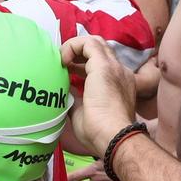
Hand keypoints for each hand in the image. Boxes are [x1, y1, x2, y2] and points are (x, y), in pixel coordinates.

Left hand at [64, 34, 136, 150]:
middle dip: (78, 51)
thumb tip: (64, 90)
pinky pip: (88, 43)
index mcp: (118, 84)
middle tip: (62, 63)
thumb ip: (76, 99)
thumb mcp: (83, 113)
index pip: (101, 63)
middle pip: (99, 48)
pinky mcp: (104, 67)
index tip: (67, 72)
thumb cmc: (99, 134)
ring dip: (75, 46)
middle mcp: (119, 72)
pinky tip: (63, 60)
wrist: (113, 138)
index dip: (81, 63)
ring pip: (95, 42)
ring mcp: (114, 68)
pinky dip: (73, 46)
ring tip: (62, 60)